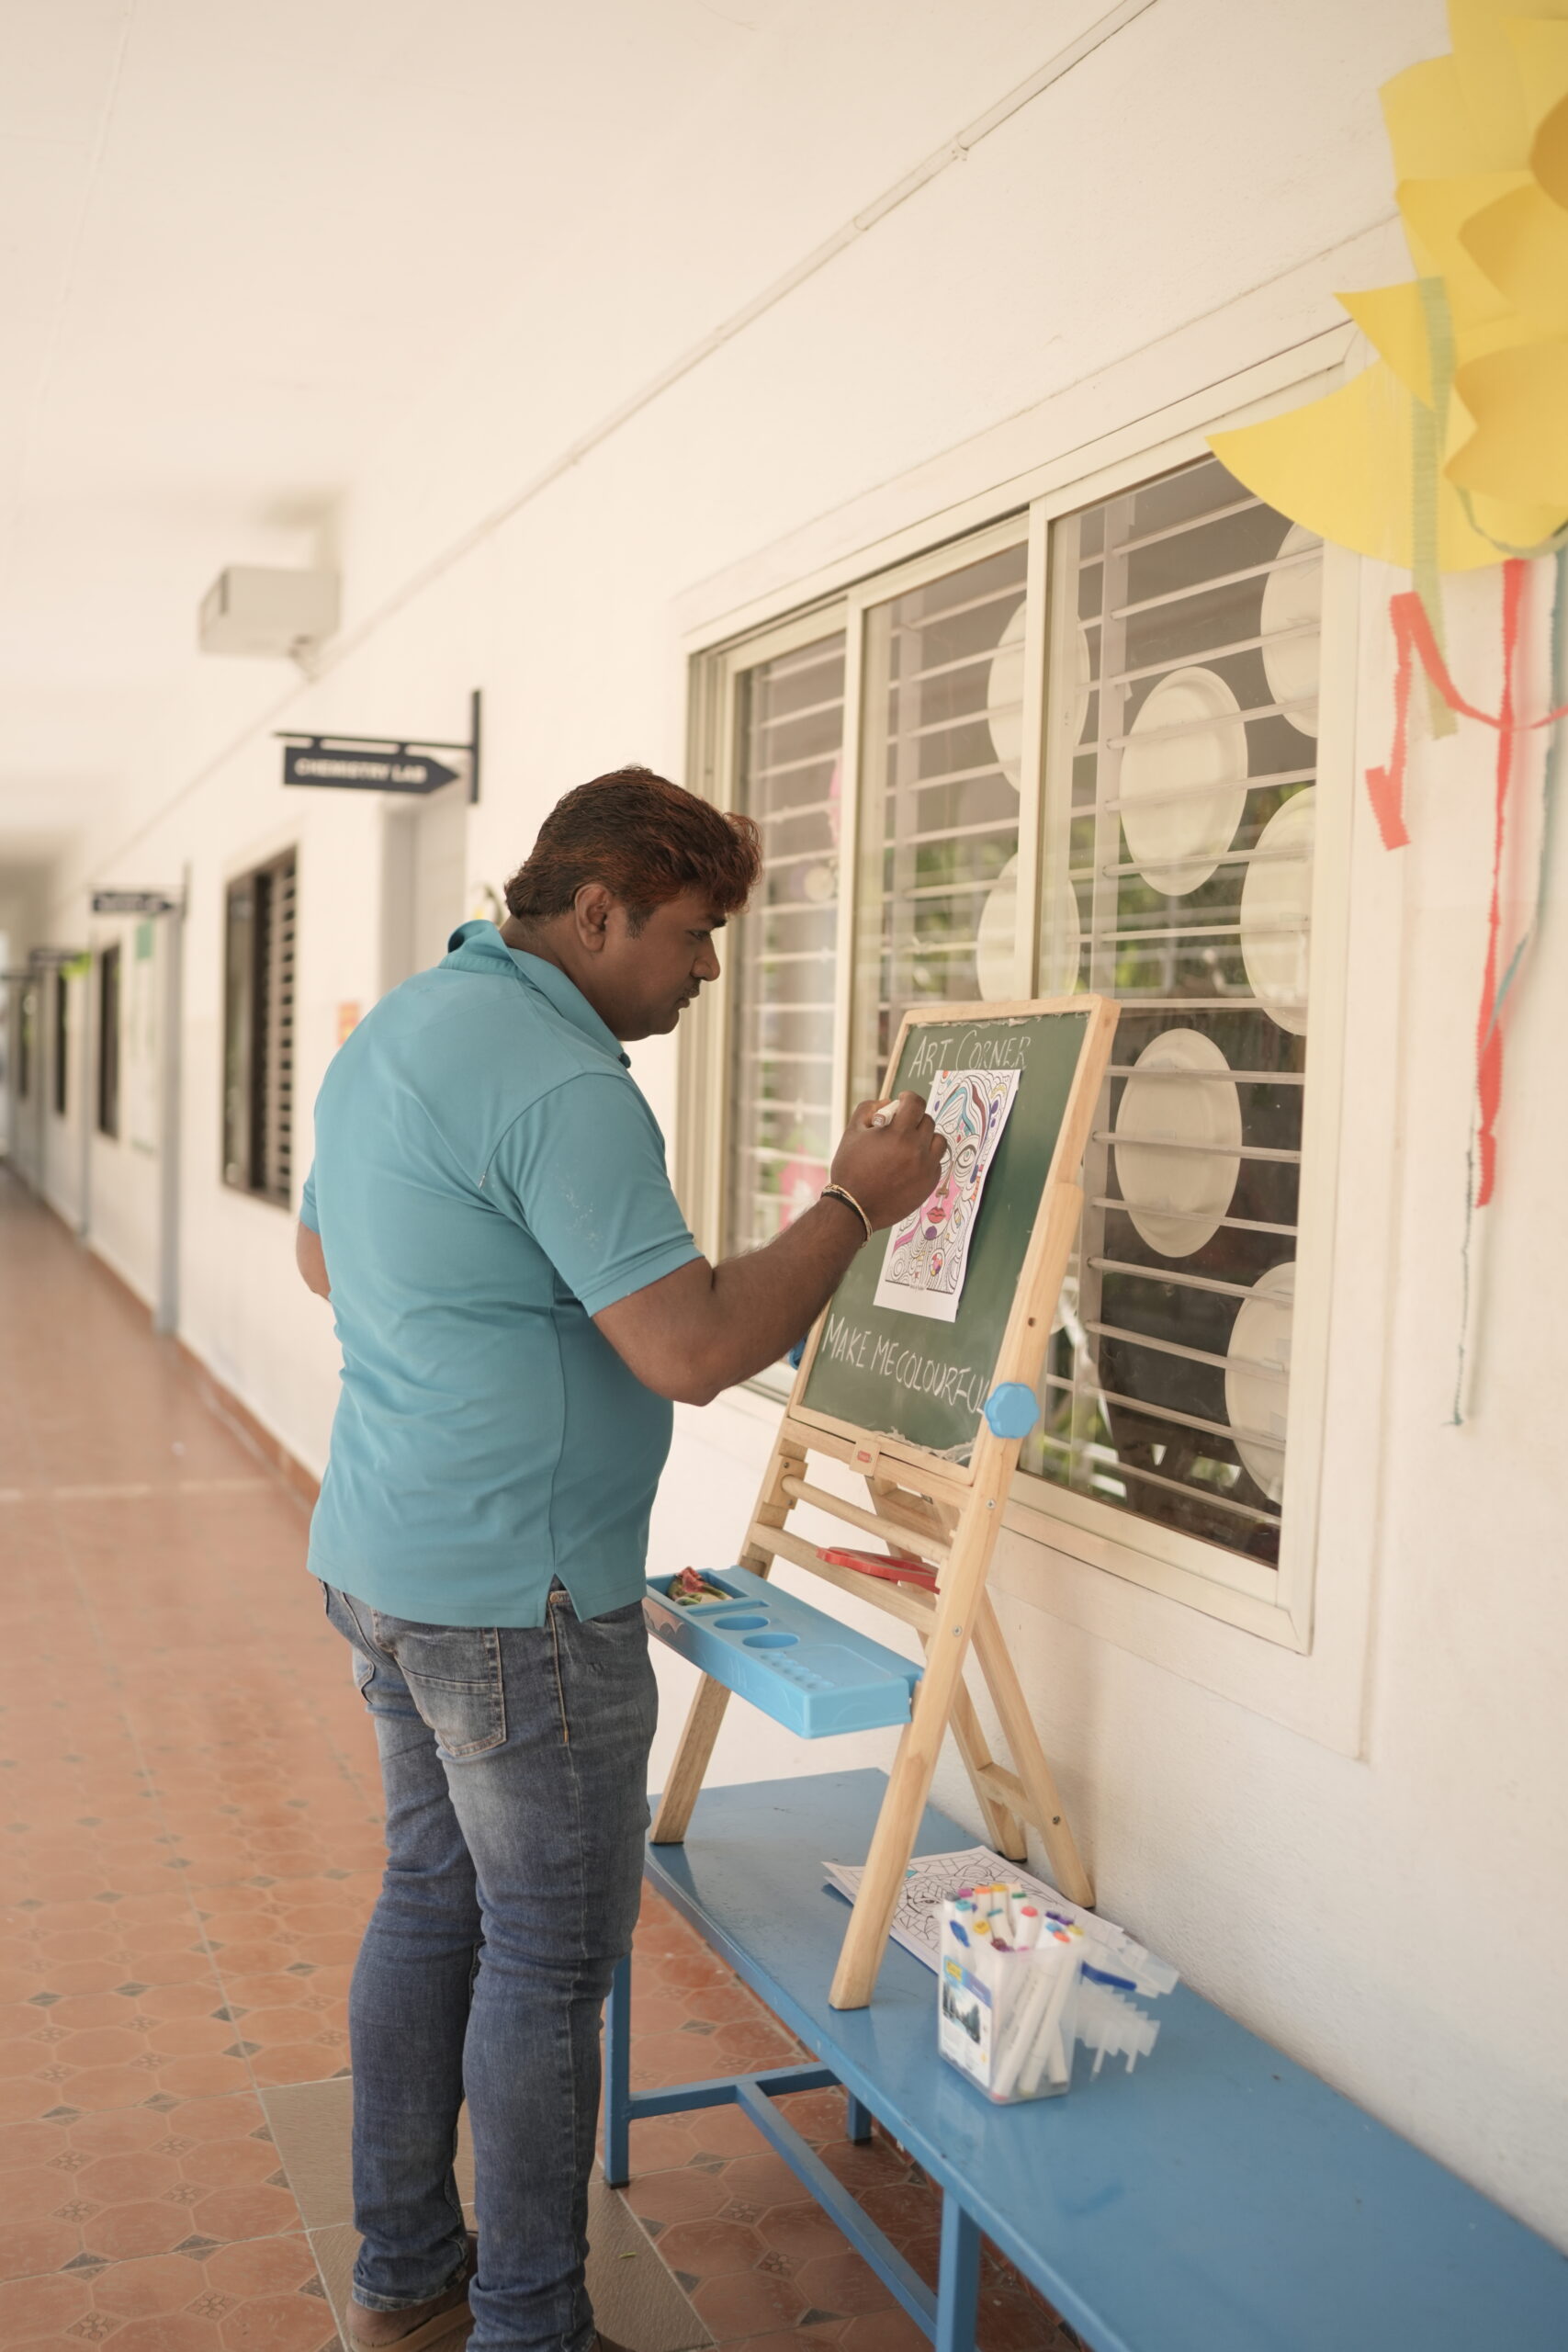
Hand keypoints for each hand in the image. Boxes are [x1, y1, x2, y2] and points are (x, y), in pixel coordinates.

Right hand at [828, 1095, 945, 1231]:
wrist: (854, 1207)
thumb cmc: (850, 1169)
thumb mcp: (852, 1132)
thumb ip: (868, 1109)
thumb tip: (887, 1103)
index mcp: (899, 1134)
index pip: (916, 1104)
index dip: (909, 1097)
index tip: (903, 1100)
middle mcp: (917, 1150)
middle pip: (927, 1121)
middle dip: (914, 1119)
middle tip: (900, 1126)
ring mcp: (926, 1168)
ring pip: (938, 1141)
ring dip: (926, 1137)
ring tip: (910, 1144)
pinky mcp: (930, 1184)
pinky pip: (936, 1162)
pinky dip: (926, 1158)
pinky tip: (909, 1163)